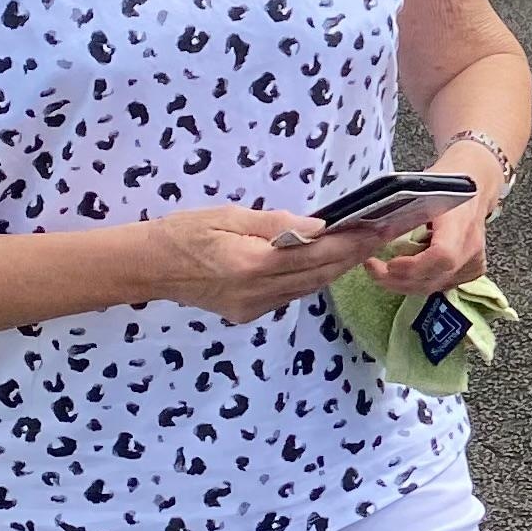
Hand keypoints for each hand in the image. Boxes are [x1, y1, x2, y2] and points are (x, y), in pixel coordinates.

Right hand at [142, 205, 391, 321]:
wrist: (149, 267)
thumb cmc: (185, 232)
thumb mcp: (229, 215)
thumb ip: (277, 224)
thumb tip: (320, 226)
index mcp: (252, 264)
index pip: (316, 253)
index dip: (351, 241)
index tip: (377, 226)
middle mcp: (258, 292)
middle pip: (319, 274)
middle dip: (353, 254)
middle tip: (382, 233)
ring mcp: (254, 308)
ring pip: (309, 288)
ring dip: (337, 267)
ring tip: (361, 245)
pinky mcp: (248, 314)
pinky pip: (291, 295)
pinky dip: (312, 278)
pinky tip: (325, 262)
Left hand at [371, 185, 489, 294]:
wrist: (477, 182)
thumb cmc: (447, 181)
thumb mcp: (419, 190)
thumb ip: (400, 213)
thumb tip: (370, 233)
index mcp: (460, 221)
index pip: (443, 255)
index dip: (414, 266)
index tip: (389, 264)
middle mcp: (471, 246)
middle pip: (436, 277)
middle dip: (398, 280)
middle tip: (374, 269)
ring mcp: (474, 261)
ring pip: (436, 286)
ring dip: (405, 284)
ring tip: (382, 272)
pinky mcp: (473, 270)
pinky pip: (442, 284)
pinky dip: (420, 282)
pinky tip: (406, 273)